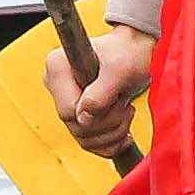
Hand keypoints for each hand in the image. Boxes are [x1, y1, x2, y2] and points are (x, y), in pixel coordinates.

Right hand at [45, 23, 151, 163]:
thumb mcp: (120, 70)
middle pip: (77, 128)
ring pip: (84, 139)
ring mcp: (66, 101)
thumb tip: (84, 118)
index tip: (118, 99)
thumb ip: (101, 93)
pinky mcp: (78, 115)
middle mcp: (56, 85)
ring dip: (113, 133)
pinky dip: (111, 143)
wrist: (138, 52)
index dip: (96, 114)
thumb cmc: (130, 53)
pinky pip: (89, 143)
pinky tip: (125, 131)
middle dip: (109, 124)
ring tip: (127, 111)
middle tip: (126, 105)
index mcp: (57, 67)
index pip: (68, 111)